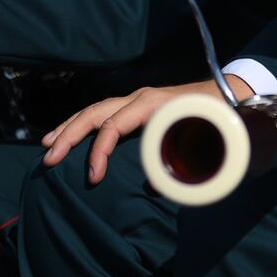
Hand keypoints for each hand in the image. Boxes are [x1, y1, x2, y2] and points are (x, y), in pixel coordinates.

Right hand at [40, 75, 253, 182]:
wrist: (229, 94)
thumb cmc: (216, 116)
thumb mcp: (203, 135)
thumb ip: (183, 156)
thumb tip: (158, 182)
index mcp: (152, 104)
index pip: (113, 124)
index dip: (99, 151)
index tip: (93, 178)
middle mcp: (139, 97)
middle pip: (96, 112)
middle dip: (70, 135)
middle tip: (50, 159)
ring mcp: (136, 99)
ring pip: (95, 109)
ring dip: (69, 127)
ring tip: (47, 145)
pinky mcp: (136, 105)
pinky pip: (103, 112)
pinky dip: (82, 123)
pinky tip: (66, 134)